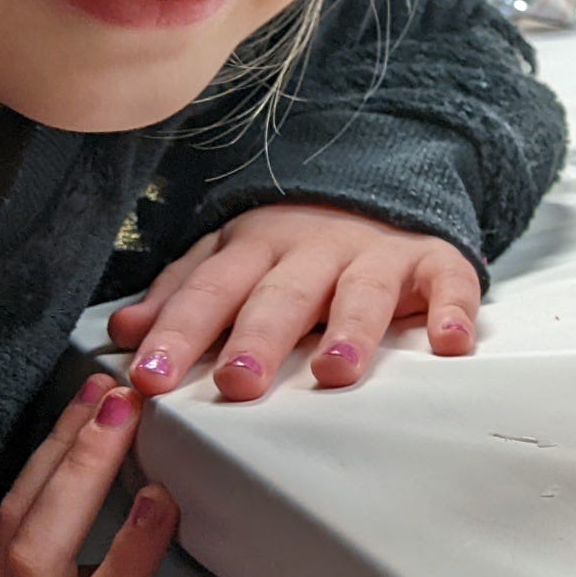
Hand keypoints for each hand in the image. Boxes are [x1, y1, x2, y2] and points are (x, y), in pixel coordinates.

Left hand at [111, 203, 481, 397]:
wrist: (380, 193)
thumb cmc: (294, 250)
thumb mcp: (232, 259)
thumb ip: (182, 294)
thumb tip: (123, 331)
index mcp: (256, 248)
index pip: (210, 290)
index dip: (180, 331)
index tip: (150, 376)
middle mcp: (314, 249)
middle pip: (281, 294)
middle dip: (258, 336)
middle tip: (237, 383)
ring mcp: (377, 254)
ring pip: (361, 290)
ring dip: (351, 328)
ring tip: (336, 371)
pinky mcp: (435, 263)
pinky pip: (447, 282)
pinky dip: (452, 309)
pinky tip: (451, 342)